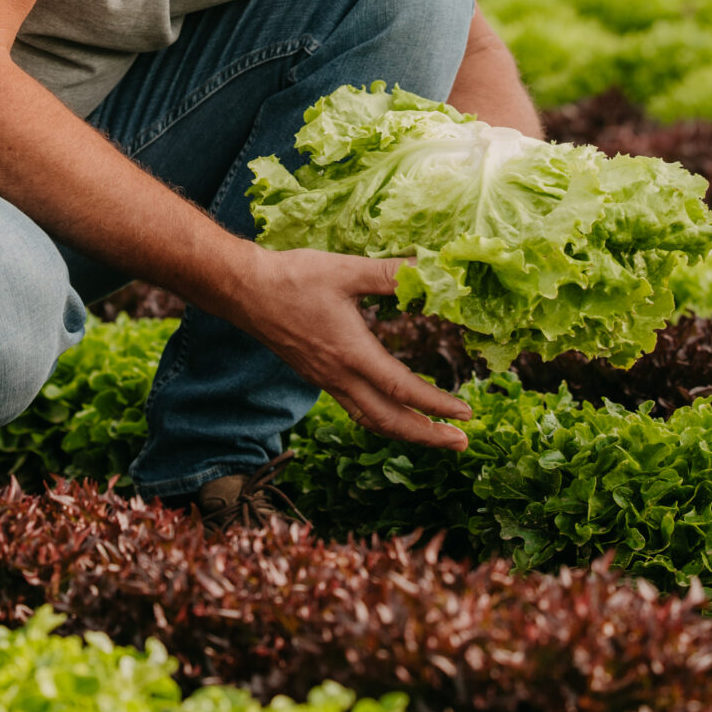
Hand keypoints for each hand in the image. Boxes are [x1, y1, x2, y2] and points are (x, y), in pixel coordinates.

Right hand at [227, 249, 471, 449]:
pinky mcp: (317, 376)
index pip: (402, 390)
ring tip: (433, 436)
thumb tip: (433, 269)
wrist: (245, 290)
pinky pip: (355, 409)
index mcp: (351, 354)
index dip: (437, 405)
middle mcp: (339, 376)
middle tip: (461, 443)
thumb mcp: (346, 270)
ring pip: (371, 420)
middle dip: (428, 436)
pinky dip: (381, 419)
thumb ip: (391, 273)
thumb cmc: (293, 278)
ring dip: (405, 433)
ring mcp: (326, 380)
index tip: (466, 413)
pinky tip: (391, 411)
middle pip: (389, 421)